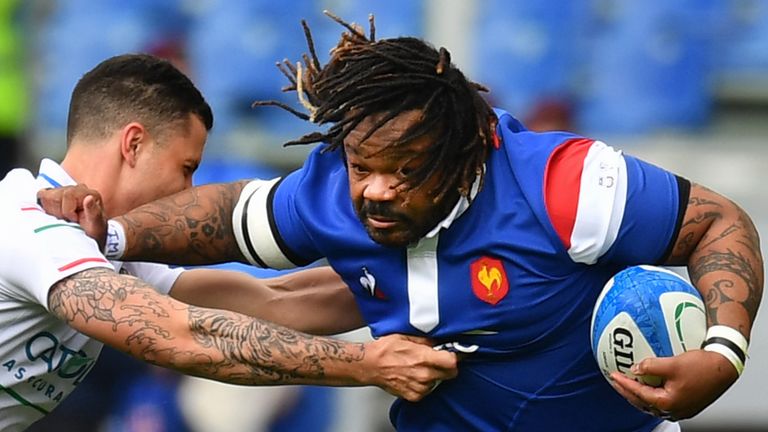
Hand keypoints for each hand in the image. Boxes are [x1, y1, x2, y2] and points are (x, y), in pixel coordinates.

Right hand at [37, 185, 107, 249]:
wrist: (88, 236)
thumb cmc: (94, 231)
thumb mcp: (96, 225)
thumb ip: (93, 212)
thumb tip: (89, 197)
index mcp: (89, 193)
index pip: (67, 194)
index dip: (67, 211)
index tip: (74, 220)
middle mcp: (77, 189)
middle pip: (55, 195)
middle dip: (59, 211)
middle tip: (69, 220)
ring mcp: (66, 191)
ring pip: (46, 196)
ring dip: (52, 211)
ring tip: (64, 219)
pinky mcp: (56, 196)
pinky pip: (43, 196)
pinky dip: (46, 208)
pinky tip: (56, 215)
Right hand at [362, 334, 457, 401]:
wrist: (370, 365)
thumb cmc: (385, 350)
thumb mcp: (407, 337)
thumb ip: (426, 340)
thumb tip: (439, 341)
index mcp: (424, 358)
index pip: (452, 361)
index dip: (456, 356)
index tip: (454, 353)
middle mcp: (424, 374)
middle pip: (450, 373)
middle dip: (447, 366)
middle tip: (439, 360)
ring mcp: (420, 387)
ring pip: (439, 382)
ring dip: (435, 375)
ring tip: (420, 367)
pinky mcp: (414, 395)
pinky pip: (428, 390)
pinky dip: (425, 384)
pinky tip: (414, 375)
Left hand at [610, 349, 737, 420]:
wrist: (726, 366)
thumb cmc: (703, 366)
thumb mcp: (672, 363)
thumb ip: (650, 366)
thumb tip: (636, 368)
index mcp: (669, 402)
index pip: (639, 394)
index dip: (624, 384)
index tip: (613, 375)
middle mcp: (674, 409)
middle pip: (643, 403)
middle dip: (627, 392)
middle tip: (616, 381)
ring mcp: (681, 408)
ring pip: (652, 403)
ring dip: (639, 393)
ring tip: (628, 383)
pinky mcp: (687, 403)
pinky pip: (662, 399)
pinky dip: (651, 391)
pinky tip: (648, 382)